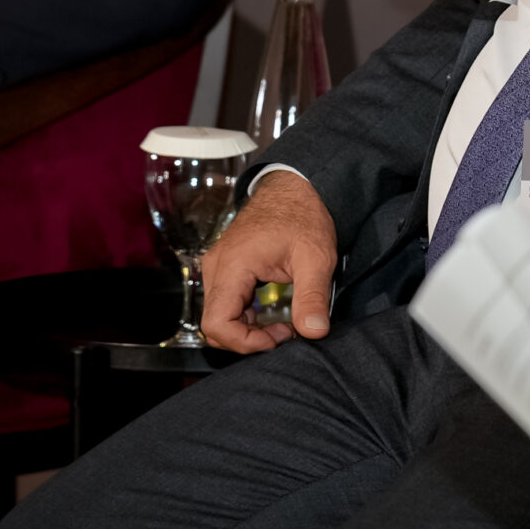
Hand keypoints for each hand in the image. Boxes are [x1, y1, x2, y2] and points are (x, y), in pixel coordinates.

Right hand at [200, 170, 337, 352]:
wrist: (294, 186)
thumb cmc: (303, 215)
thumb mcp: (316, 257)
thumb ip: (313, 296)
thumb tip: (314, 333)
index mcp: (232, 265)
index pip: (216, 323)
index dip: (245, 342)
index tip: (280, 337)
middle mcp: (216, 267)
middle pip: (213, 324)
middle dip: (247, 339)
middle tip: (284, 333)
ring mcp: (217, 266)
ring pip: (217, 316)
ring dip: (245, 330)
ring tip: (280, 325)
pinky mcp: (225, 267)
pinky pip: (223, 303)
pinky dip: (242, 317)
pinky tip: (268, 314)